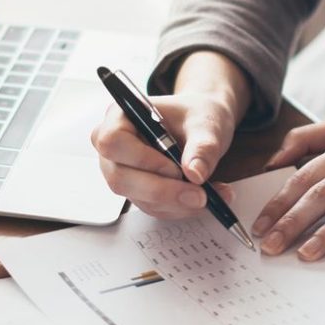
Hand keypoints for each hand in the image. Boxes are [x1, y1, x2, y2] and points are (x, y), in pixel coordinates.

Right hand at [89, 51, 248, 217]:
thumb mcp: (207, 124)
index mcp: (121, 117)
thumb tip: (195, 174)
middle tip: (200, 194)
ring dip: (177, 203)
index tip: (175, 168)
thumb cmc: (197, 116)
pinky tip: (204, 196)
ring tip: (212, 193)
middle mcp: (114, 148)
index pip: (113, 142)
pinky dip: (181, 207)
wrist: (202, 129)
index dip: (141, 159)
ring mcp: (123, 172)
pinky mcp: (137, 192)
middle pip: (121, 178)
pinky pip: (154, 208)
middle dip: (162, 190)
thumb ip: (203, 146)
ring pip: (140, 199)